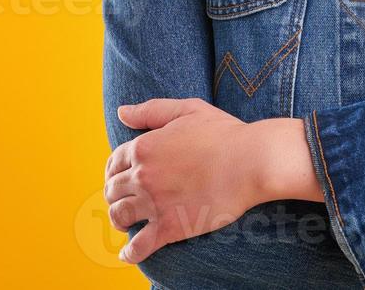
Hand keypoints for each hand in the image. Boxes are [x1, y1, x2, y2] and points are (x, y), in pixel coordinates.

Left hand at [104, 97, 264, 263]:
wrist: (251, 161)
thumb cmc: (224, 133)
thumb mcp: (187, 110)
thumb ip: (151, 110)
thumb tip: (121, 112)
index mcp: (144, 147)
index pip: (114, 163)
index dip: (114, 171)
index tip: (121, 177)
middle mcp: (143, 175)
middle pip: (113, 190)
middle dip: (116, 195)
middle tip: (127, 199)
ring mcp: (154, 202)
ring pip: (119, 217)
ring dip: (120, 220)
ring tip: (127, 223)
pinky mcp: (170, 227)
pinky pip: (138, 246)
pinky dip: (129, 252)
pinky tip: (129, 253)